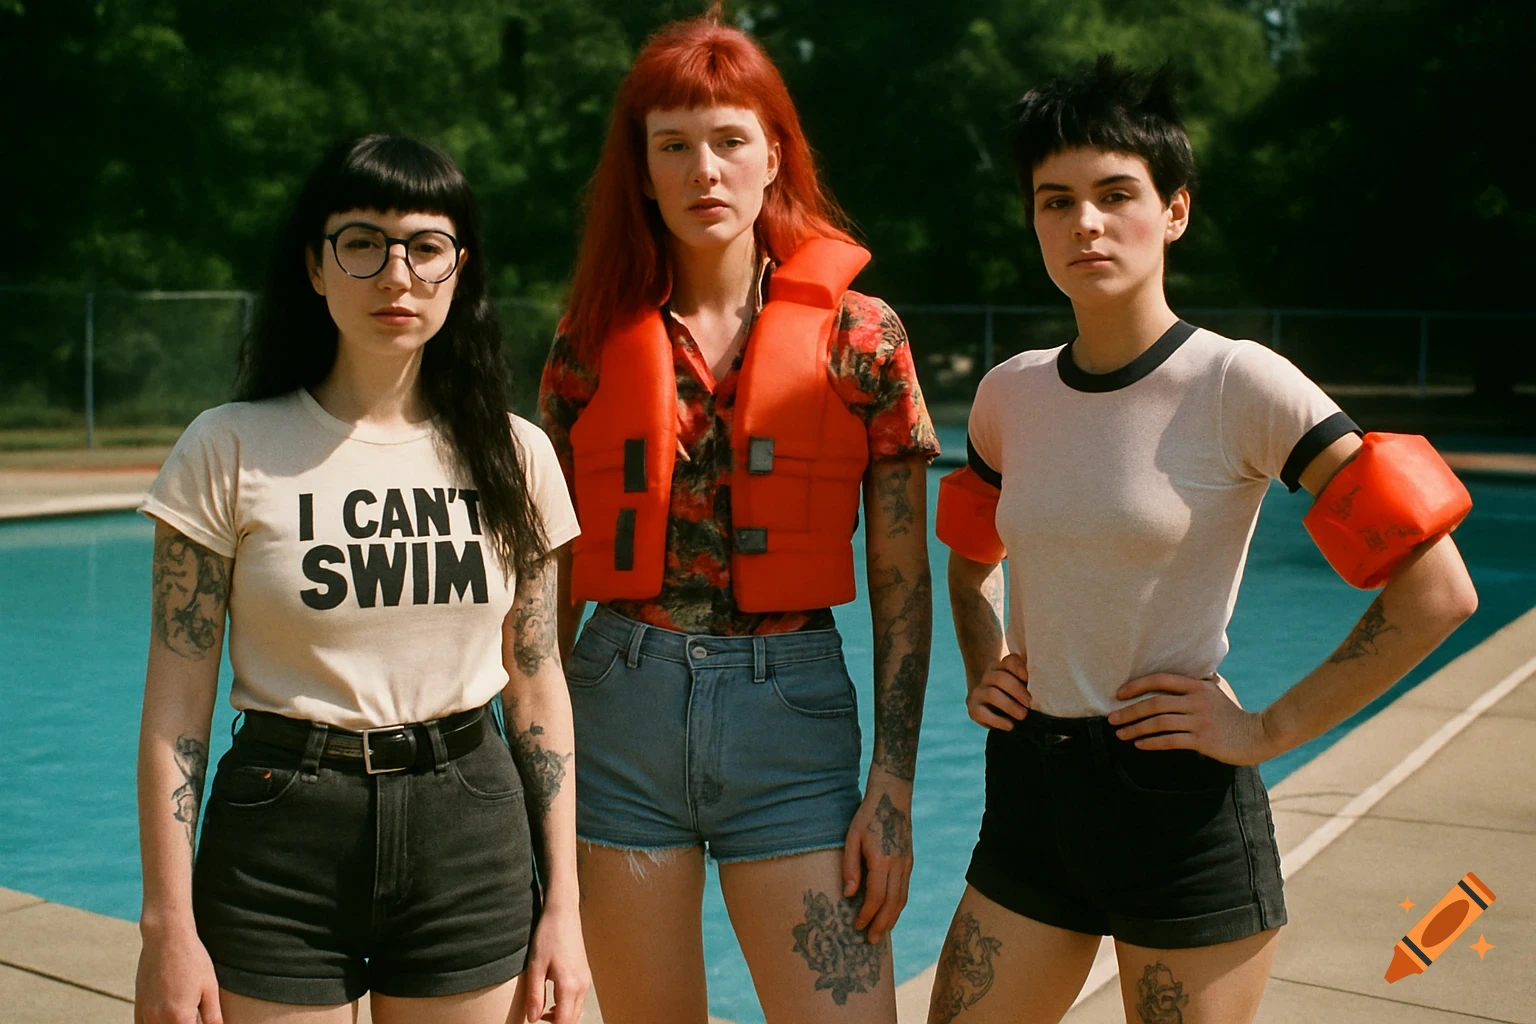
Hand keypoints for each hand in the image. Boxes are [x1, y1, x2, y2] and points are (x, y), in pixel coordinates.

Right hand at [135, 926, 221, 1023]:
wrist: (166, 938)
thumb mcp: (210, 987)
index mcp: (180, 1017)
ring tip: (183, 1016)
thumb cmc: (192, 959)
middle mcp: (159, 1019)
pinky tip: (168, 1018)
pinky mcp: (138, 1007)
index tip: (200, 1020)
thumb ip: (213, 1016)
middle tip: (194, 1016)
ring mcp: (145, 1014)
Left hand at [518, 904, 590, 1022]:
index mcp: (569, 985)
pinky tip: (552, 1001)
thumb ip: (534, 995)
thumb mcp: (535, 966)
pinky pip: (579, 1000)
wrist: (563, 914)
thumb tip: (533, 1019)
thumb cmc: (548, 936)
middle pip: (572, 1019)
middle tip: (539, 1020)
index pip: (563, 1022)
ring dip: (562, 1017)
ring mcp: (585, 980)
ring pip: (577, 1011)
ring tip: (543, 1012)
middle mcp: (582, 985)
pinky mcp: (585, 975)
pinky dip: (567, 1007)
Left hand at [840, 783, 912, 945]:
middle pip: (893, 904)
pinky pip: (905, 890)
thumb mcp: (851, 839)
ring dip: (892, 919)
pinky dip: (898, 905)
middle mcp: (899, 865)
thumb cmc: (866, 817)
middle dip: (882, 925)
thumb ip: (850, 867)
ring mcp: (907, 864)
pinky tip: (889, 913)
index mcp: (882, 860)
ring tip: (881, 933)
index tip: (857, 926)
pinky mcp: (910, 862)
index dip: (867, 915)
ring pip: (902, 899)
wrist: (892, 798)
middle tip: (871, 941)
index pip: (876, 897)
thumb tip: (848, 895)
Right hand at [966, 653, 1029, 728]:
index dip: (1021, 669)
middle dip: (1017, 691)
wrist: (997, 709)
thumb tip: (1048, 688)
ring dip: (1010, 706)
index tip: (1032, 680)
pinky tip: (1010, 726)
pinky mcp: (973, 708)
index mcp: (1003, 666)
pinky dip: (997, 721)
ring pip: (991, 694)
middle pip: (1000, 678)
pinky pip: (981, 713)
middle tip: (1030, 703)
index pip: (1010, 661)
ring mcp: (979, 691)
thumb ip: (1034, 681)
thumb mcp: (1027, 685)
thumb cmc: (1019, 696)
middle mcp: (989, 676)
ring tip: (1023, 715)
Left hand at [1110, 673, 1273, 765]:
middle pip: (1155, 703)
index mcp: (1198, 685)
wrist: (1259, 735)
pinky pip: (1171, 741)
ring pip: (1159, 723)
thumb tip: (1184, 670)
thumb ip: (1200, 681)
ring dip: (1136, 729)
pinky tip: (1140, 745)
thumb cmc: (1235, 713)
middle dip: (1130, 711)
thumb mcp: (1219, 690)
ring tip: (1121, 734)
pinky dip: (1152, 743)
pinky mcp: (1203, 740)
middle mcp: (1197, 700)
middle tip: (1111, 718)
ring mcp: (1200, 721)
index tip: (1119, 694)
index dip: (1137, 685)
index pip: (1161, 680)